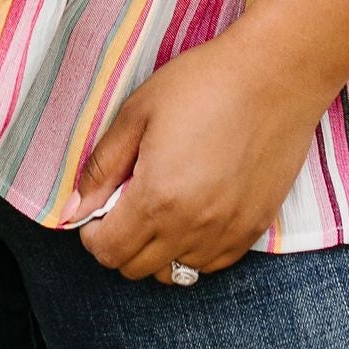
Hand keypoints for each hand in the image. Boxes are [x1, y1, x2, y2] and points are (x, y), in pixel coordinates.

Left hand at [59, 29, 327, 281]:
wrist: (275, 76)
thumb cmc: (203, 84)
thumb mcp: (138, 112)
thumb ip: (102, 167)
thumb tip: (73, 208)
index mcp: (157, 198)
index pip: (109, 252)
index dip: (92, 235)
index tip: (96, 212)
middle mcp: (192, 227)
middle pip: (137, 269)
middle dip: (120, 243)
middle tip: (125, 206)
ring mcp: (227, 233)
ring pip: (175, 272)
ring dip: (157, 250)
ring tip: (161, 208)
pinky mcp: (254, 229)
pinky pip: (211, 265)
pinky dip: (192, 250)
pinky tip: (193, 213)